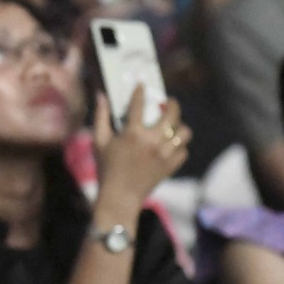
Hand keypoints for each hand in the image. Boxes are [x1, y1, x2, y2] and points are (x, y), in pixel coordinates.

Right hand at [92, 87, 187, 216]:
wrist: (120, 198)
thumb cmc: (106, 169)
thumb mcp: (99, 141)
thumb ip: (100, 116)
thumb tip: (101, 94)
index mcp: (133, 133)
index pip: (139, 104)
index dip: (141, 91)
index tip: (142, 85)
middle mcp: (152, 141)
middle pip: (172, 114)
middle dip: (172, 104)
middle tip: (168, 103)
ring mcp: (164, 154)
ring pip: (184, 132)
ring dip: (180, 126)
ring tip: (173, 125)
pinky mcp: (171, 166)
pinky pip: (184, 150)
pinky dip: (180, 146)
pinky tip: (171, 144)